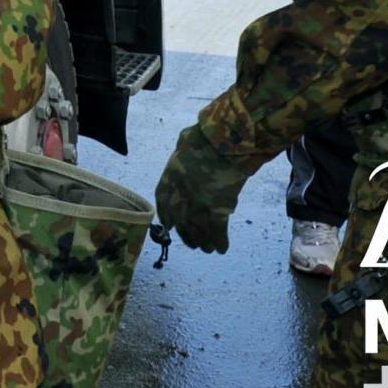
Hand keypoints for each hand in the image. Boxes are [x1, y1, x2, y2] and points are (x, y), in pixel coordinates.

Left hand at [153, 125, 256, 253]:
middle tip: (193, 243)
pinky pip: (217, 231)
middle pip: (180, 222)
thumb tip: (187, 147)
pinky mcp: (217, 210)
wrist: (220, 144)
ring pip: (198, 231)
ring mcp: (197, 206)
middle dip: (186, 235)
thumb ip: (184, 155)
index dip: (167, 216)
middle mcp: (179, 197)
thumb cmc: (202, 139)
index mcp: (169, 179)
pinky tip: (222, 248)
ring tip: (207, 249)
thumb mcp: (185, 144)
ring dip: (203, 242)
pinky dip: (220, 241)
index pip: (164, 203)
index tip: (171, 225)